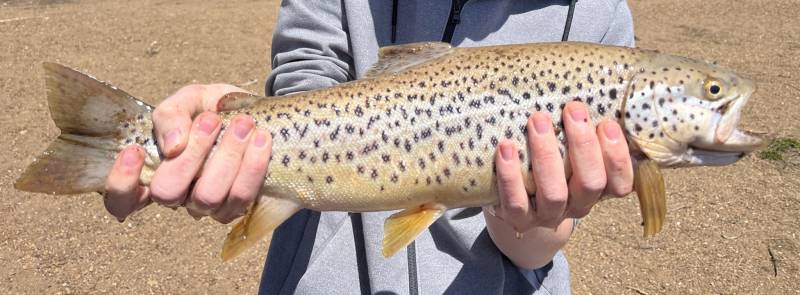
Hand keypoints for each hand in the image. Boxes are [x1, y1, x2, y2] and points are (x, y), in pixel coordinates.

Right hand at [103, 84, 272, 223]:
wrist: (256, 114)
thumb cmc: (212, 108)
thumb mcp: (189, 100)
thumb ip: (173, 115)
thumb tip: (173, 145)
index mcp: (153, 170)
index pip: (120, 198)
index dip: (120, 183)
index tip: (133, 150)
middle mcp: (176, 195)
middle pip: (168, 193)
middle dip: (191, 155)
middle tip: (212, 120)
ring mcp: (206, 206)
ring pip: (208, 197)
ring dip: (227, 157)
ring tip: (244, 124)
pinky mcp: (236, 208)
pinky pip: (242, 197)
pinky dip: (253, 166)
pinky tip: (261, 138)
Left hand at [490, 101, 633, 232]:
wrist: (517, 201)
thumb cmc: (552, 161)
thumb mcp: (572, 147)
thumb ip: (584, 126)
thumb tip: (592, 79)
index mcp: (599, 190)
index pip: (621, 183)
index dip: (617, 157)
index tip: (606, 124)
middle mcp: (578, 206)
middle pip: (591, 183)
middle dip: (583, 145)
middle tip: (572, 109)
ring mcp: (548, 216)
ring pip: (554, 193)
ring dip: (547, 155)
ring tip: (538, 120)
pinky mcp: (519, 219)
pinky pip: (515, 202)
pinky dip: (510, 175)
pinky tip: (506, 147)